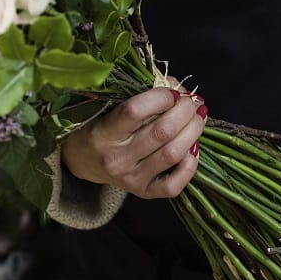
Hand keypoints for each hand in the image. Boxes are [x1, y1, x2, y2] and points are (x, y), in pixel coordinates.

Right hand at [61, 87, 207, 198]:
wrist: (82, 161)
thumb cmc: (98, 125)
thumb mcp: (108, 106)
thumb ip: (140, 94)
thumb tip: (178, 87)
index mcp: (103, 133)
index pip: (135, 111)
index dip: (162, 96)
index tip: (172, 90)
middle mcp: (117, 159)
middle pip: (162, 132)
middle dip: (185, 111)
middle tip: (192, 101)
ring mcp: (131, 178)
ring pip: (173, 154)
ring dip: (193, 131)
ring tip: (197, 118)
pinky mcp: (143, 192)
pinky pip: (174, 184)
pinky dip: (190, 164)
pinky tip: (192, 148)